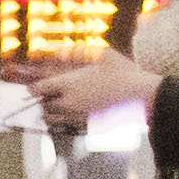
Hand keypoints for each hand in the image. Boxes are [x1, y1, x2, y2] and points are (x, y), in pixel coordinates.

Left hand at [11, 53, 158, 124]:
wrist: (143, 97)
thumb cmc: (125, 73)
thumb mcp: (103, 54)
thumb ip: (79, 51)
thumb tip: (60, 50)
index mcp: (70, 84)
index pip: (38, 89)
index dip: (34, 88)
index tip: (36, 87)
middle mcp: (71, 102)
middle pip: (44, 106)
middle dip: (45, 101)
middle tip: (52, 96)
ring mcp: (80, 116)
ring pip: (53, 119)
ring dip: (52, 113)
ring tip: (61, 107)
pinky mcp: (90, 126)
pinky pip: (68, 128)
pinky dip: (64, 124)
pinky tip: (73, 116)